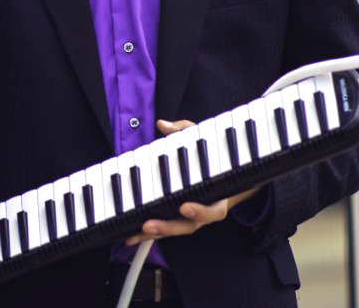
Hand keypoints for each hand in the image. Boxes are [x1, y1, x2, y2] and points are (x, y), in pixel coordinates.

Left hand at [123, 119, 260, 246]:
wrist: (227, 175)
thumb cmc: (212, 158)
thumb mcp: (203, 140)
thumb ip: (185, 132)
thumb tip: (164, 125)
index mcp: (217, 195)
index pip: (213, 209)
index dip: (200, 211)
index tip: (184, 206)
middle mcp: (205, 211)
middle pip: (189, 226)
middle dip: (168, 227)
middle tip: (149, 224)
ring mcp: (191, 217)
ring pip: (174, 230)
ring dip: (155, 232)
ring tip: (136, 232)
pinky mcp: (177, 219)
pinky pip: (164, 228)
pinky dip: (148, 233)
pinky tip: (131, 233)